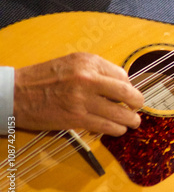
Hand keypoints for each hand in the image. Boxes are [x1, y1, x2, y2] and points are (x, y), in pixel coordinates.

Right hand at [14, 53, 143, 135]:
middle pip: (126, 93)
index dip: (129, 86)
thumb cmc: (45, 78)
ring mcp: (82, 100)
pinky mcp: (76, 118)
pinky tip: (118, 129)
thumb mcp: (72, 63)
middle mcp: (87, 78)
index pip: (122, 75)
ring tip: (133, 122)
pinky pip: (105, 126)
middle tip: (139, 107)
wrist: (15, 93)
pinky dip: (116, 129)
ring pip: (119, 113)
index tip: (128, 93)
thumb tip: (122, 84)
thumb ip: (97, 71)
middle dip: (137, 102)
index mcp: (88, 62)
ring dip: (130, 120)